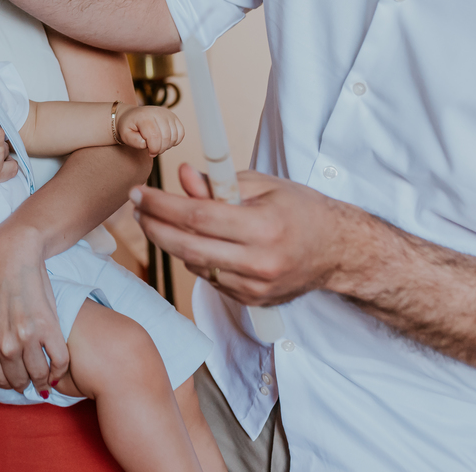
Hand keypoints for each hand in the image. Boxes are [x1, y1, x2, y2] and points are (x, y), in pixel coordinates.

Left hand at [0, 224, 67, 395]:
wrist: (11, 255)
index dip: (5, 382)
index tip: (12, 379)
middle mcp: (3, 346)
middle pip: (17, 380)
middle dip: (22, 383)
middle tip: (29, 379)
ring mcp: (27, 339)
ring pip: (38, 375)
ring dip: (42, 381)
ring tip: (44, 379)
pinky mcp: (48, 328)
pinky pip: (59, 362)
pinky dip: (59, 371)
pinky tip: (56, 371)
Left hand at [117, 104, 183, 155]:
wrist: (130, 116)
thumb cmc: (128, 127)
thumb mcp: (125, 136)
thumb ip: (135, 142)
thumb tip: (148, 144)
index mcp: (144, 116)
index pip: (155, 137)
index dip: (154, 149)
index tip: (149, 153)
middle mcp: (158, 112)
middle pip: (166, 138)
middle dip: (160, 149)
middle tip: (153, 151)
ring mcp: (167, 114)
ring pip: (174, 136)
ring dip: (167, 145)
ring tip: (157, 145)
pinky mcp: (174, 117)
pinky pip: (181, 133)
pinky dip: (175, 141)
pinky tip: (165, 141)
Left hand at [133, 163, 353, 305]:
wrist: (338, 251)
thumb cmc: (300, 210)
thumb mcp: (263, 184)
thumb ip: (219, 182)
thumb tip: (182, 174)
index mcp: (265, 227)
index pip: (198, 217)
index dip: (161, 204)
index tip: (138, 193)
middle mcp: (260, 262)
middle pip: (187, 246)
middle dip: (153, 226)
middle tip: (137, 208)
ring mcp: (255, 286)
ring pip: (194, 264)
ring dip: (170, 242)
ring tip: (163, 220)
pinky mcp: (251, 300)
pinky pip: (208, 278)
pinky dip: (195, 258)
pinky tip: (194, 241)